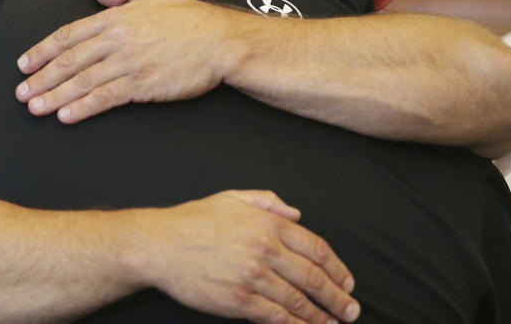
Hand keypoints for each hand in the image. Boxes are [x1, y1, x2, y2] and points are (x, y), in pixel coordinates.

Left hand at [16, 0, 247, 122]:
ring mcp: (128, 62)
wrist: (222, 41)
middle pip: (69, 60)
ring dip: (54, 96)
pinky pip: (105, 97)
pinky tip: (66, 116)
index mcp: (116, 17)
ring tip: (34, 108)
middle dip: (41, 78)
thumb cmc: (192, 18)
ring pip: (81, 81)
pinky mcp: (142, 84)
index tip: (25, 64)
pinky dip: (82, 107)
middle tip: (21, 93)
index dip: (43, 50)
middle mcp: (116, 39)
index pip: (69, 35)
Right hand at [133, 190, 359, 323]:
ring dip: (320, 315)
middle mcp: (265, 248)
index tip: (347, 282)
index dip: (337, 268)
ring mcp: (253, 276)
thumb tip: (297, 214)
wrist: (159, 245)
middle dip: (337, 297)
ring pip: (298, 301)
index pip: (316, 248)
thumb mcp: (232, 198)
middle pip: (314, 277)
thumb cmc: (194, 221)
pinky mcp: (239, 299)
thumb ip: (268, 201)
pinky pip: (276, 317)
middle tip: (351, 310)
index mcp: (268, 223)